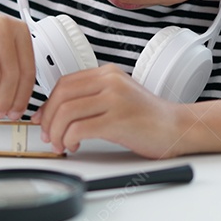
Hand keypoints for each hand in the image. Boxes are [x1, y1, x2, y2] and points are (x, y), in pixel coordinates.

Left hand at [31, 65, 191, 158]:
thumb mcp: (118, 97)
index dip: (48, 104)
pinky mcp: (118, 120)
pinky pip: (80, 128)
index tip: (43, 119)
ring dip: (57, 133)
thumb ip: (92, 98)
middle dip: (48, 120)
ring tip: (61, 145)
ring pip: (67, 112)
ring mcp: (115, 99)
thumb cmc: (148, 117)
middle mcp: (110, 82)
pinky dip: (69, 139)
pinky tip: (73, 146)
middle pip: (61, 96)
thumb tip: (57, 113)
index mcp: (107, 73)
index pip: (65, 83)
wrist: (178, 127)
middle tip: (48, 136)